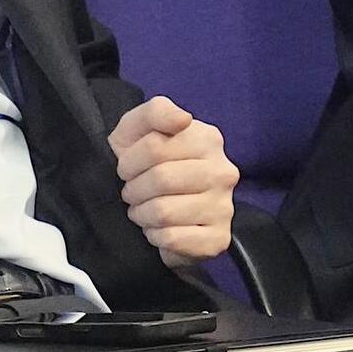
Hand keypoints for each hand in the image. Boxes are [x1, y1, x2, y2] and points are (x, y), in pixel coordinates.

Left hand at [108, 96, 237, 266]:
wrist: (153, 208)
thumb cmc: (144, 164)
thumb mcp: (138, 129)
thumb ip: (155, 112)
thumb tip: (183, 119)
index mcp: (208, 139)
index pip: (154, 147)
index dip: (129, 162)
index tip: (128, 168)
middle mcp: (223, 171)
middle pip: (161, 179)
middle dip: (134, 189)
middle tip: (133, 193)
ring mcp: (224, 207)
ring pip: (164, 212)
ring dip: (142, 214)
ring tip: (144, 211)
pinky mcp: (218, 239)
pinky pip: (173, 239)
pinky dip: (155, 236)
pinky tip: (158, 230)